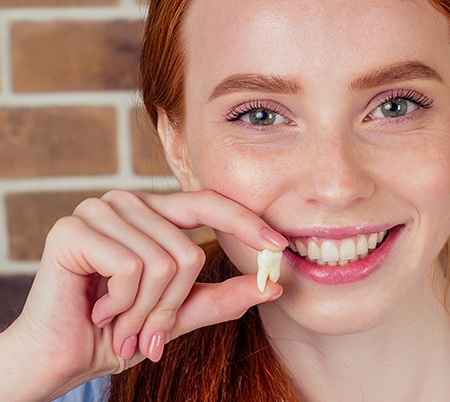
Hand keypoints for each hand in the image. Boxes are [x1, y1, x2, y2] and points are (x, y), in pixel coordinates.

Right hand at [2, 190, 285, 399]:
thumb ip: (222, 297)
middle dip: (172, 306)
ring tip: (119, 322)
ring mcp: (100, 210)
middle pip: (189, 250)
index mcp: (153, 214)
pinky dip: (122, 304)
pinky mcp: (74, 228)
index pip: (210, 203)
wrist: (58, 357)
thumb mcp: (179, 314)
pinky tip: (98, 309)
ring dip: (145, 311)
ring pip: (163, 262)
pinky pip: (132, 268)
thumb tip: (273, 286)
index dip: (246, 222)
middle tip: (147, 332)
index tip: (279, 247)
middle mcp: (128, 203)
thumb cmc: (118, 331)